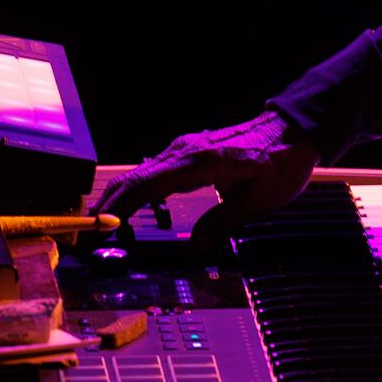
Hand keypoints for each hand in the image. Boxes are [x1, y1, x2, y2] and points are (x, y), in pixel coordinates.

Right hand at [89, 111, 319, 244]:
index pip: (147, 185)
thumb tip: (194, 249)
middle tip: (85, 237)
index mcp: (201, 162)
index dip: (119, 208)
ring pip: (139, 174)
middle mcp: (185, 151)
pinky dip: (133, 191)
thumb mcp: (259, 200)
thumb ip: (223, 224)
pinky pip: (151, 172)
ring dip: (116, 199)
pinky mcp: (186, 153)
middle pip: (133, 179)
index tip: (98, 229)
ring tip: (97, 228)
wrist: (295, 131)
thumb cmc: (283, 164)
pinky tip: (126, 212)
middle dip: (106, 207)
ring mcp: (183, 149)